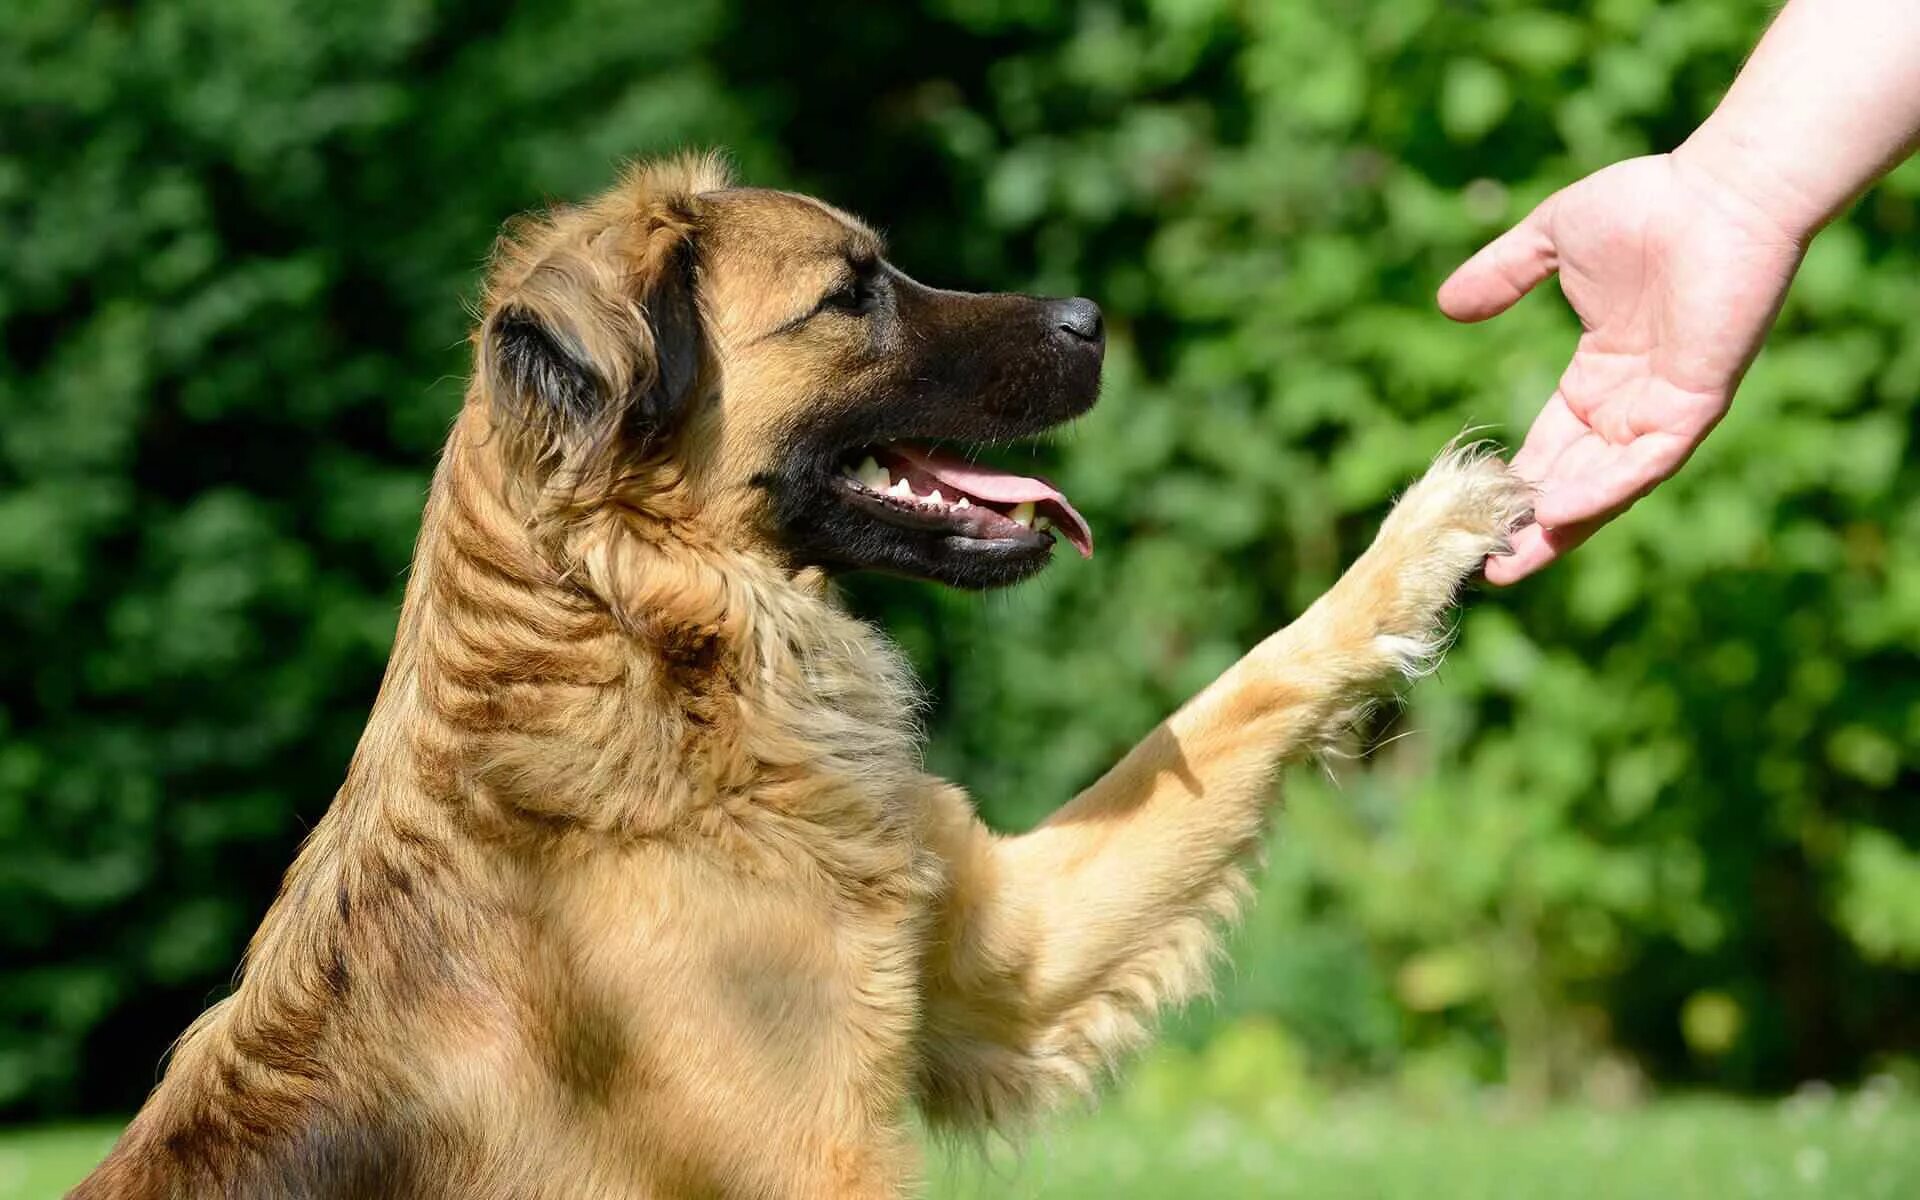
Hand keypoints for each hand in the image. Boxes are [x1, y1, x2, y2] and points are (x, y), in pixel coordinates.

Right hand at [1438, 152, 1808, 582]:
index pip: (1552, 445)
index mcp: (1601, 374)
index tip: (1476, 513)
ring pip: (1607, 487)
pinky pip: (1644, 465)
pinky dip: (1601, 492)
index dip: (1516, 481)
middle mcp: (1633, 404)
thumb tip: (1447, 304)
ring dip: (1562, 527)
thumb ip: (1502, 275)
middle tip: (1488, 565)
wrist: (1722, 191)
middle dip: (1533, 525)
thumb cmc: (1649, 204)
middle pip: (1575, 481)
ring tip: (1513, 562)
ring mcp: (1664, 409)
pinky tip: (1555, 514)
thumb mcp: (1551, 241)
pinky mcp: (1694, 408)